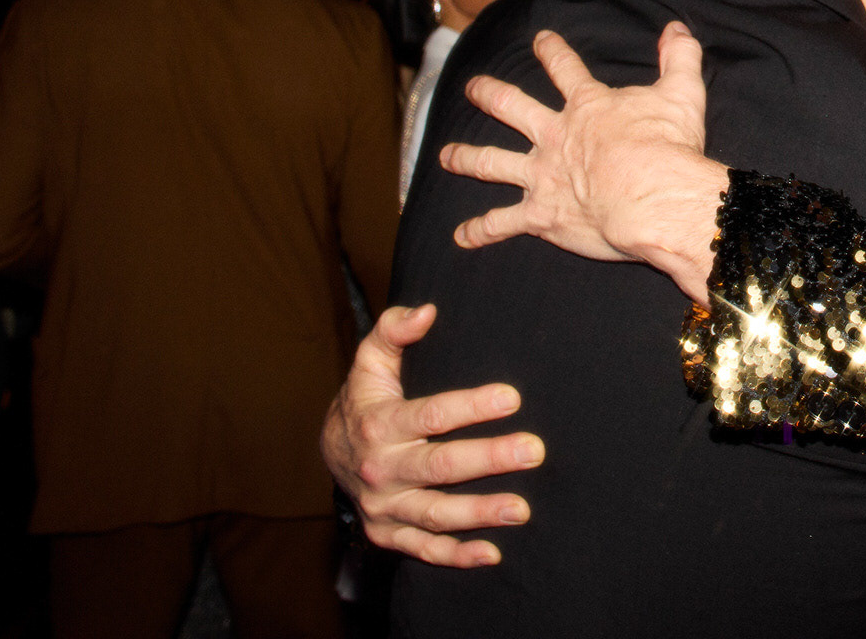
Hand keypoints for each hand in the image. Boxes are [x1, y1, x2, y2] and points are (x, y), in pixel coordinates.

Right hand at [321, 304, 543, 567]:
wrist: (330, 453)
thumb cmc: (366, 399)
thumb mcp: (370, 361)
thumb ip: (394, 331)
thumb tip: (427, 311)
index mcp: (378, 424)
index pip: (430, 415)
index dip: (471, 406)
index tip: (513, 397)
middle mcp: (380, 468)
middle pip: (439, 466)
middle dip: (489, 458)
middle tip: (534, 450)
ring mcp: (383, 506)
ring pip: (435, 513)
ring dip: (479, 513)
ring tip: (522, 509)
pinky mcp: (387, 533)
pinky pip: (423, 549)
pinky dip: (456, 555)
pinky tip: (492, 553)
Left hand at [442, 22, 727, 303]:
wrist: (652, 198)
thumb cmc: (668, 147)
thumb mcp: (682, 93)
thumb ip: (679, 58)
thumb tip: (678, 29)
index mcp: (587, 107)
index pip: (565, 69)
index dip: (552, 51)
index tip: (540, 39)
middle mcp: (555, 136)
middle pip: (512, 108)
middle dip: (490, 95)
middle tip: (473, 87)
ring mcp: (542, 176)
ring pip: (492, 162)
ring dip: (467, 157)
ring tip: (447, 155)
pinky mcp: (540, 215)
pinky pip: (501, 223)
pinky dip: (481, 230)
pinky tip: (461, 236)